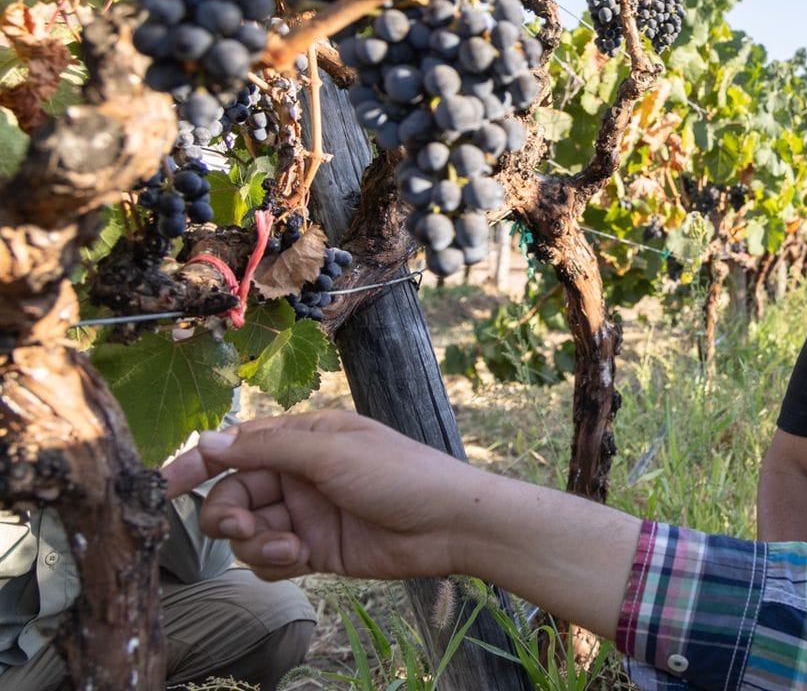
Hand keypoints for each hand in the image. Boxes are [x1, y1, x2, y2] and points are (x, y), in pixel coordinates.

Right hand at [161, 410, 489, 581]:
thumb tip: (209, 441)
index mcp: (303, 438)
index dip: (197, 465)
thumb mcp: (331, 454)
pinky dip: (273, 562)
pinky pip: (270, 558)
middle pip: (233, 494)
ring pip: (247, 531)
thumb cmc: (401, 474)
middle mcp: (299, 474)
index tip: (163, 486)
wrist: (449, 525)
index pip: (235, 447)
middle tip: (240, 525)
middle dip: (228, 513)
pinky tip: (297, 558)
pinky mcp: (315, 549)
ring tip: (286, 547)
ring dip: (253, 542)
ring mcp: (306, 513)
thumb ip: (268, 450)